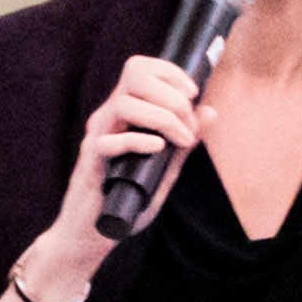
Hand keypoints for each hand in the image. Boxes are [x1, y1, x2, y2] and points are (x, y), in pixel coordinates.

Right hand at [45, 49, 205, 265]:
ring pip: (124, 102)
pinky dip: (139, 140)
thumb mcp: (164, 167)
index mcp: (124, 112)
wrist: (91, 232)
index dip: (171, 72)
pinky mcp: (91, 161)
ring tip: (179, 139)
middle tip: (188, 124)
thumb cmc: (126, 199)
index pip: (142, 68)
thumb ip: (184, 141)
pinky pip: (111, 141)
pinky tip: (157, 149)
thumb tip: (210, 111)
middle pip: (134, 74)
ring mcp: (97, 136)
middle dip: (171, 94)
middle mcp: (108, 117)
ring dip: (162, 117)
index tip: (193, 94)